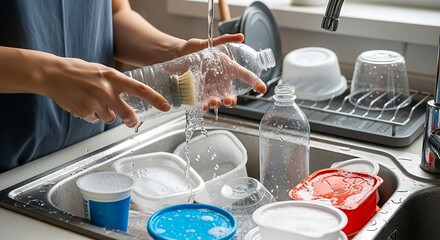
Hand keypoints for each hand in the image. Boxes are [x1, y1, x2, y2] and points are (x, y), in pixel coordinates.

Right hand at [41, 57, 170, 127]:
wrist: (53, 74)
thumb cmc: (79, 71)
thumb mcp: (102, 71)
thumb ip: (116, 84)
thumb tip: (130, 97)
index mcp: (114, 77)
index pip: (140, 89)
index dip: (155, 100)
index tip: (166, 107)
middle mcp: (107, 90)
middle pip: (127, 114)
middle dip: (131, 121)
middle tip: (131, 121)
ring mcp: (95, 102)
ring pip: (109, 119)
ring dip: (105, 115)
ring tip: (93, 102)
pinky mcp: (84, 112)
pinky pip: (94, 120)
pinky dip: (90, 115)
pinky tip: (82, 104)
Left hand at [176, 33, 266, 108]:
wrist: (175, 56)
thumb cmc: (193, 50)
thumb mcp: (209, 44)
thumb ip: (224, 40)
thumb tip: (240, 36)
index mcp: (227, 68)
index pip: (244, 76)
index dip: (255, 82)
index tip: (262, 89)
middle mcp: (220, 80)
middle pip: (230, 93)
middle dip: (231, 99)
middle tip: (228, 100)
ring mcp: (209, 88)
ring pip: (218, 99)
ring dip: (218, 103)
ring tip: (214, 102)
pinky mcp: (198, 93)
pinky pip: (204, 102)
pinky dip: (204, 105)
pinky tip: (203, 105)